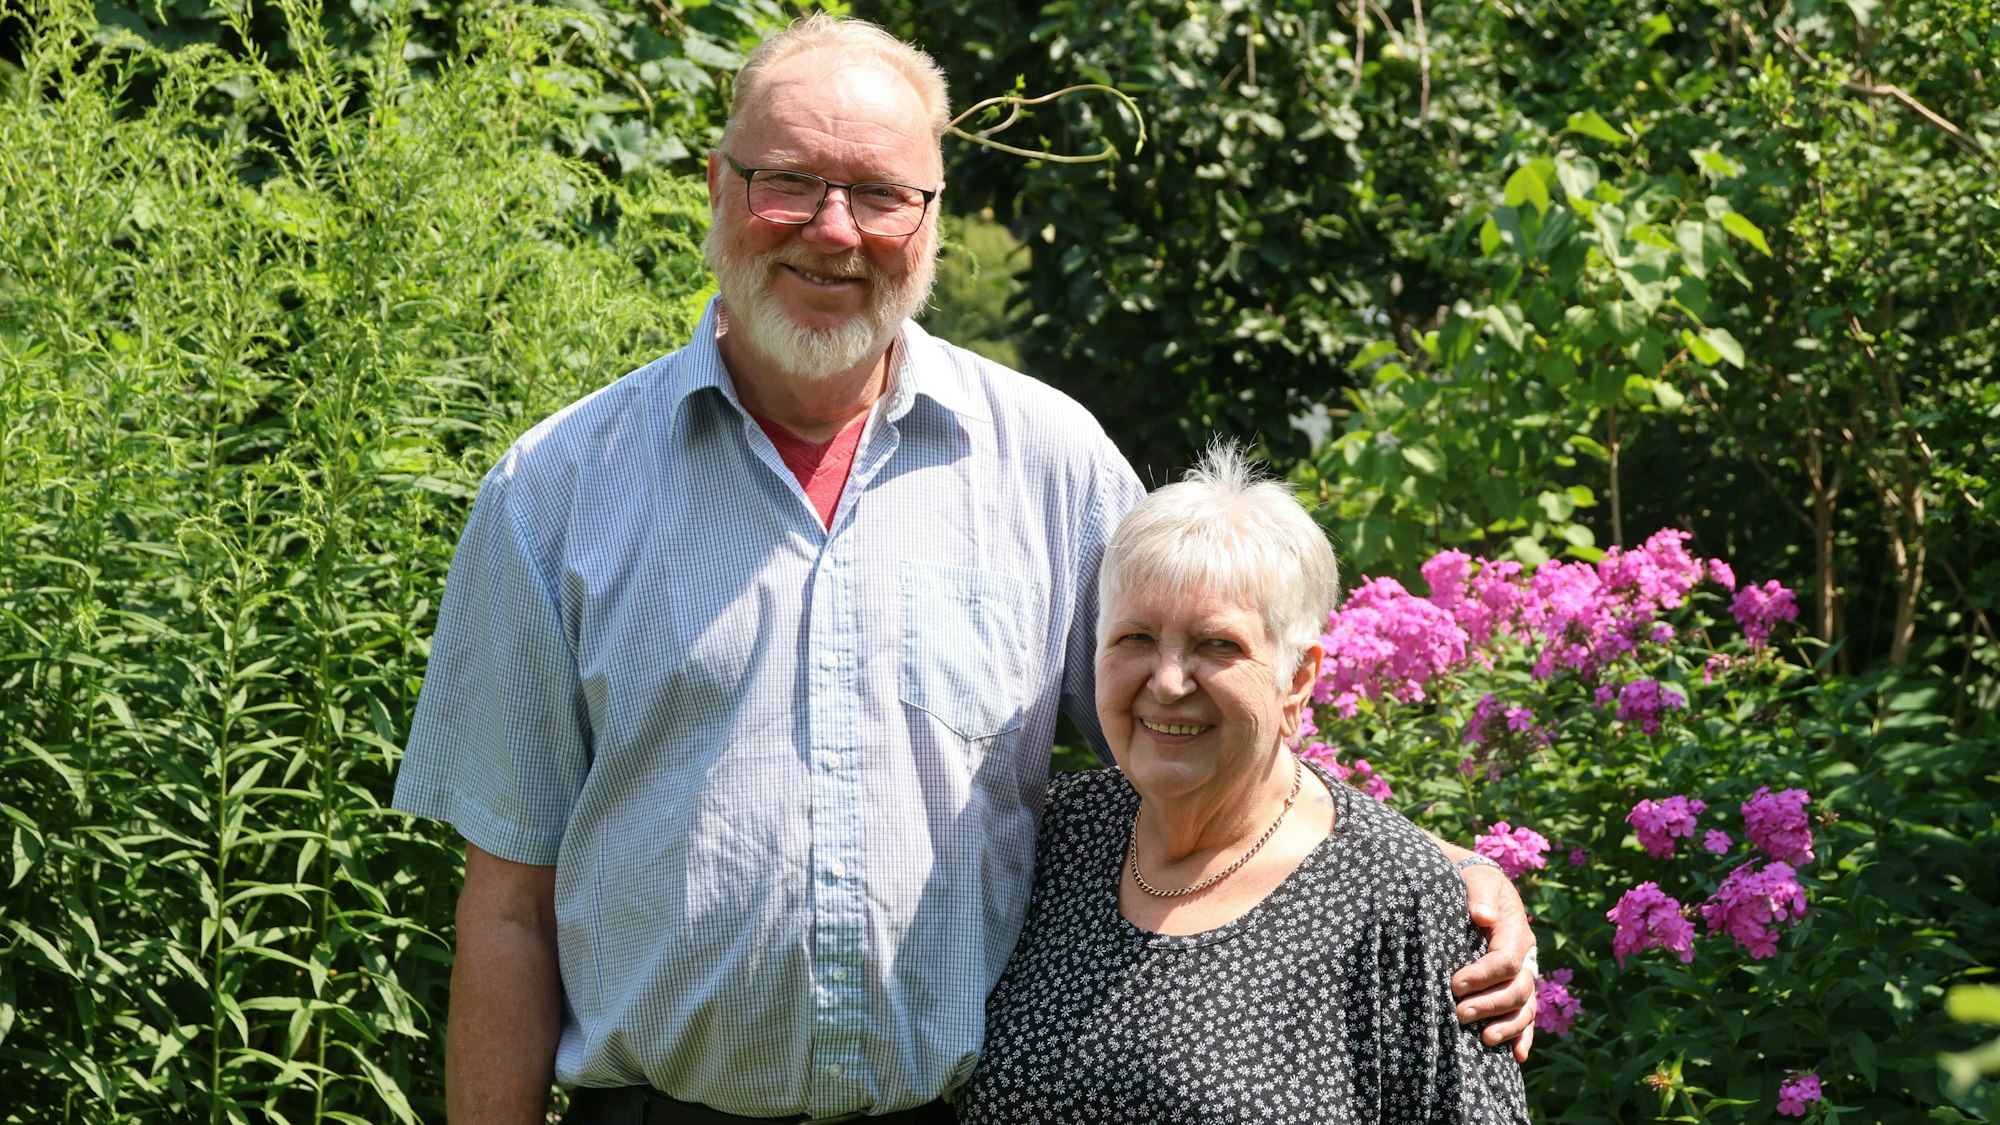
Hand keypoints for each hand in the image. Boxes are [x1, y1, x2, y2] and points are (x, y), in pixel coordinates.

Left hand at [1451, 862, 1538, 1062]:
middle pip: (1517, 989)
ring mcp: (1524, 975)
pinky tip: (1517, 1056)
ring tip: (1485, 1039)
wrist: (1478, 887)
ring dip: (1508, 1026)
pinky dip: (1523, 1036)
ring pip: (1525, 1007)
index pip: (1506, 961)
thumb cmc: (1474, 884)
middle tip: (1458, 1014)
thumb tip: (1483, 915)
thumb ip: (1480, 896)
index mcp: (1517, 932)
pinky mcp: (1516, 988)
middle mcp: (1526, 957)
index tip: (1454, 984)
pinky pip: (1526, 1015)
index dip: (1483, 976)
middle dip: (1490, 1004)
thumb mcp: (1478, 881)